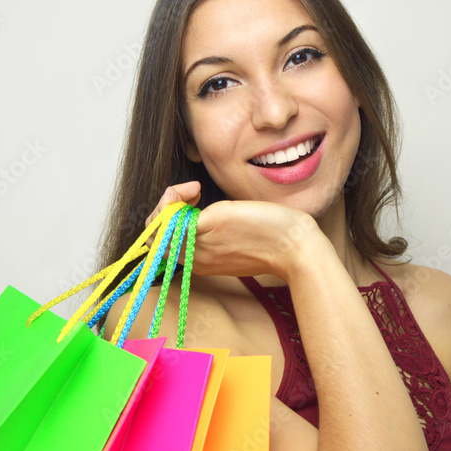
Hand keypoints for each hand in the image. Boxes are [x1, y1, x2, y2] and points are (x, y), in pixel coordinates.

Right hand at [143, 182, 319, 280]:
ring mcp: (198, 244)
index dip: (168, 222)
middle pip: (155, 238)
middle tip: (189, 194)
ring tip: (192, 190)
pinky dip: (173, 195)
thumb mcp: (237, 239)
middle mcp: (195, 258)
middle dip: (162, 210)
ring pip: (156, 227)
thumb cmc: (274, 239)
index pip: (164, 246)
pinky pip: (168, 214)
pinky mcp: (205, 227)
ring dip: (166, 201)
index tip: (191, 203)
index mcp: (202, 262)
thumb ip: (216, 233)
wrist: (295, 247)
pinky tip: (196, 189)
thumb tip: (203, 214)